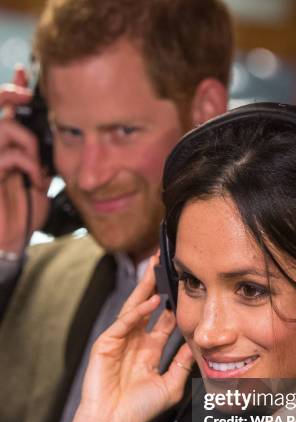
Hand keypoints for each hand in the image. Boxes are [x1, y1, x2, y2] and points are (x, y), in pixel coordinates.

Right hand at [0, 67, 49, 252]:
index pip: (5, 109)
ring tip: (39, 166)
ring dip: (29, 143)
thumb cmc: (23, 213)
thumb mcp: (37, 180)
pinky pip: (10, 155)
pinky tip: (37, 182)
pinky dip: (29, 166)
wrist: (9, 240)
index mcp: (4, 147)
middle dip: (12, 93)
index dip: (13, 88)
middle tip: (27, 94)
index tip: (25, 70)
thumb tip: (55, 139)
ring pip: (5, 128)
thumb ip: (40, 158)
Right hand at [73, 255, 193, 421]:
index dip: (175, 305)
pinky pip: (124, 322)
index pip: (165, 322)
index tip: (187, 289)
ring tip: (155, 267)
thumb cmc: (139, 410)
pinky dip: (137, 311)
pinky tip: (151, 301)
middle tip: (167, 265)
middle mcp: (136, 342)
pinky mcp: (106, 343)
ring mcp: (120, 341)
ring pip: (134, 308)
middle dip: (157, 286)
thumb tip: (196, 344)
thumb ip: (182, 364)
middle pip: (149, 307)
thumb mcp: (170, 385)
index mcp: (150, 351)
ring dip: (145, 288)